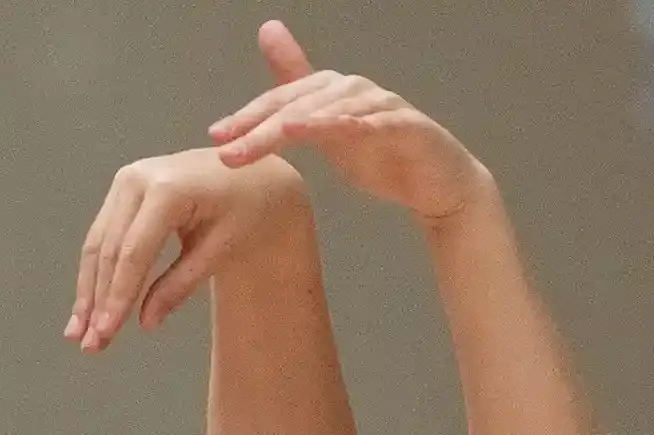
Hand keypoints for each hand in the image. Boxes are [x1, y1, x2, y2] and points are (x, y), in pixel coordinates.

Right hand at [65, 148, 306, 352]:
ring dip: (88, 291)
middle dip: (98, 301)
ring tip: (80, 334)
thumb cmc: (246, 208)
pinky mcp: (123, 188)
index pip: (134, 253)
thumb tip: (146, 322)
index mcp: (167, 190)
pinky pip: (104, 235)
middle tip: (90, 345)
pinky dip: (95, 272)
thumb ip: (181, 284)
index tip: (107, 332)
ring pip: (98, 244)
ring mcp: (126, 180)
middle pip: (110, 250)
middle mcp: (138, 179)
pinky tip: (88, 305)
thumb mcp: (221, 249)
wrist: (251, 169)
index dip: (118, 295)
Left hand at [208, 20, 488, 223]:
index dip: (246, 117)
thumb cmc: (383, 155)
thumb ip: (296, 97)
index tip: (216, 138)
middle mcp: (353, 90)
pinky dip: (358, 124)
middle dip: (261, 126)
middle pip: (299, 105)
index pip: (280, 102)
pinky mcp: (408, 126)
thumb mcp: (328, 130)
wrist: (437, 183)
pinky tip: (338, 130)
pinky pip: (379, 124)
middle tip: (229, 148)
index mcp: (329, 92)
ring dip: (305, 121)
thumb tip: (267, 32)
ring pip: (334, 110)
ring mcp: (381, 106)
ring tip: (276, 134)